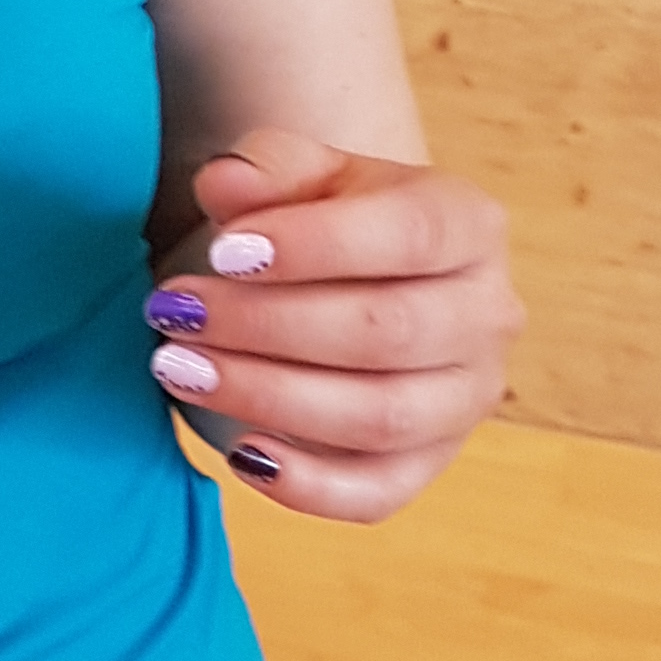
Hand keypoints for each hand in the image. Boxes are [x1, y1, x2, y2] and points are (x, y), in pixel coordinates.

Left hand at [146, 125, 521, 524]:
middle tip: (174, 313)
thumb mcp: (296, 173)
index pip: (410, 235)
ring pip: (382, 416)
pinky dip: (310, 486)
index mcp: (468, 223)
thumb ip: (265, 167)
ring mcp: (465, 398)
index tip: (223, 250)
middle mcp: (486, 315)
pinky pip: (379, 493)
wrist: (346, 275)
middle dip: (267, 326)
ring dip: (270, 397)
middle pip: (388, 332)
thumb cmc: (318, 217)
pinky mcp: (428, 463)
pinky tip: (239, 454)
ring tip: (179, 368)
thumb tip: (226, 185)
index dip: (315, 245)